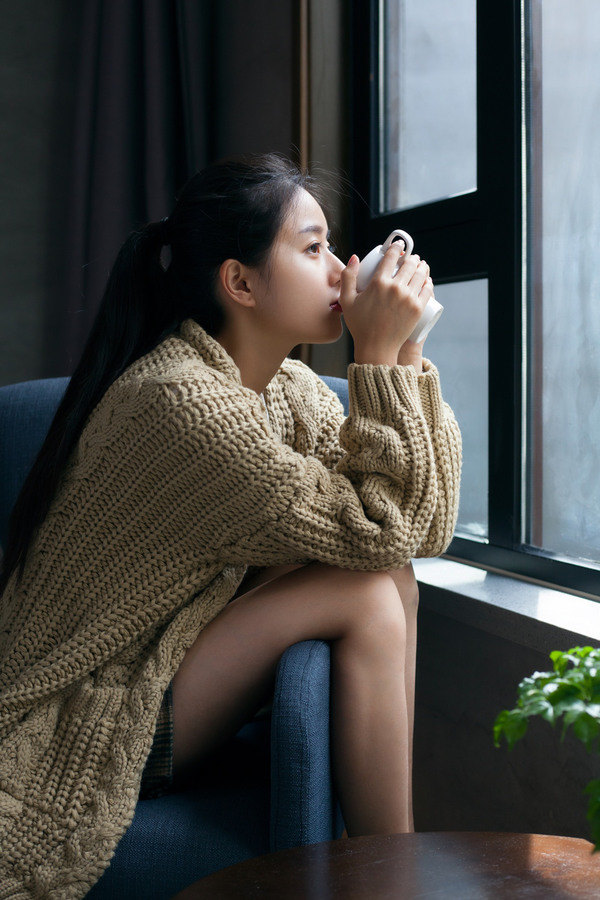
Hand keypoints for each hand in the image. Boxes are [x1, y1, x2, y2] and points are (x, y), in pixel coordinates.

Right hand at [340, 245, 432, 363]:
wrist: (376, 347)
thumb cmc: (360, 325)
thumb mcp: (347, 300)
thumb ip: (347, 277)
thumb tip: (355, 257)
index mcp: (378, 283)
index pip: (391, 257)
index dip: (396, 248)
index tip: (399, 247)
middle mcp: (395, 288)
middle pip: (408, 264)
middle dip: (411, 257)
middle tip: (410, 258)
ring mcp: (408, 298)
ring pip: (420, 274)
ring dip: (422, 266)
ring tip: (420, 265)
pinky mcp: (418, 309)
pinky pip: (427, 290)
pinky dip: (428, 282)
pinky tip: (427, 280)